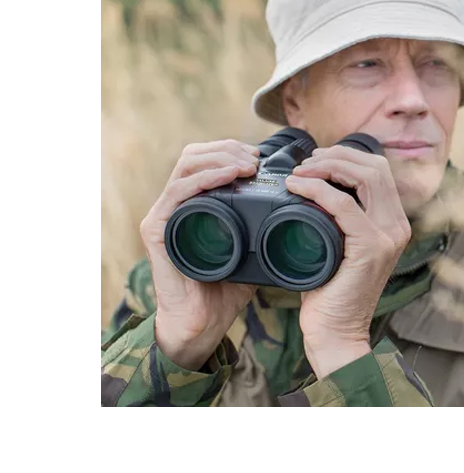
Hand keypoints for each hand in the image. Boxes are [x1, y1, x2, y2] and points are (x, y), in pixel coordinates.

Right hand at [139, 139, 259, 369]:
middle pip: (196, 154)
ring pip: (187, 165)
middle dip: (228, 149)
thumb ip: (263, 226)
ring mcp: (164, 214)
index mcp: (193, 203)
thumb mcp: (250, 247)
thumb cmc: (224, 286)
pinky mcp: (157, 228)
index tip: (259, 157)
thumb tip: (297, 208)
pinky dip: (205, 178)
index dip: (232, 150)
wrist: (201, 323)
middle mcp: (175, 203)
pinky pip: (178, 191)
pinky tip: (227, 177)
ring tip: (247, 165)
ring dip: (221, 158)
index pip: (206, 159)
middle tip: (255, 158)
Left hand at [285, 146, 410, 376]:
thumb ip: (337, 219)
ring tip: (299, 172)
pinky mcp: (372, 248)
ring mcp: (388, 236)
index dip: (346, 156)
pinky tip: (296, 187)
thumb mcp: (338, 246)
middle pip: (375, 165)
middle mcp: (397, 226)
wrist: (335, 334)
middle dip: (337, 155)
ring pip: (365, 176)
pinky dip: (317, 189)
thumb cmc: (329, 291)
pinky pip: (343, 204)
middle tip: (305, 163)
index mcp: (393, 222)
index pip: (378, 170)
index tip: (315, 161)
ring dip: (328, 166)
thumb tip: (313, 188)